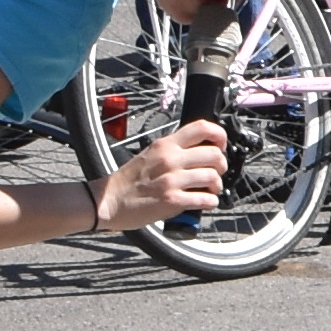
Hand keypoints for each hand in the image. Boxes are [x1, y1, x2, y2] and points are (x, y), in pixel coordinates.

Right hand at [89, 116, 227, 237]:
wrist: (108, 201)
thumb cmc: (129, 180)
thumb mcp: (150, 154)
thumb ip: (174, 149)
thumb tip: (201, 150)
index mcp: (165, 145)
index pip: (202, 127)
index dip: (220, 135)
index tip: (222, 146)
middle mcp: (170, 159)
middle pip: (214, 154)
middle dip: (222, 165)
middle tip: (217, 173)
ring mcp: (171, 180)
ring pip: (213, 177)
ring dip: (217, 186)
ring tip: (211, 190)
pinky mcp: (171, 200)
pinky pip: (204, 199)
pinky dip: (211, 202)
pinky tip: (206, 203)